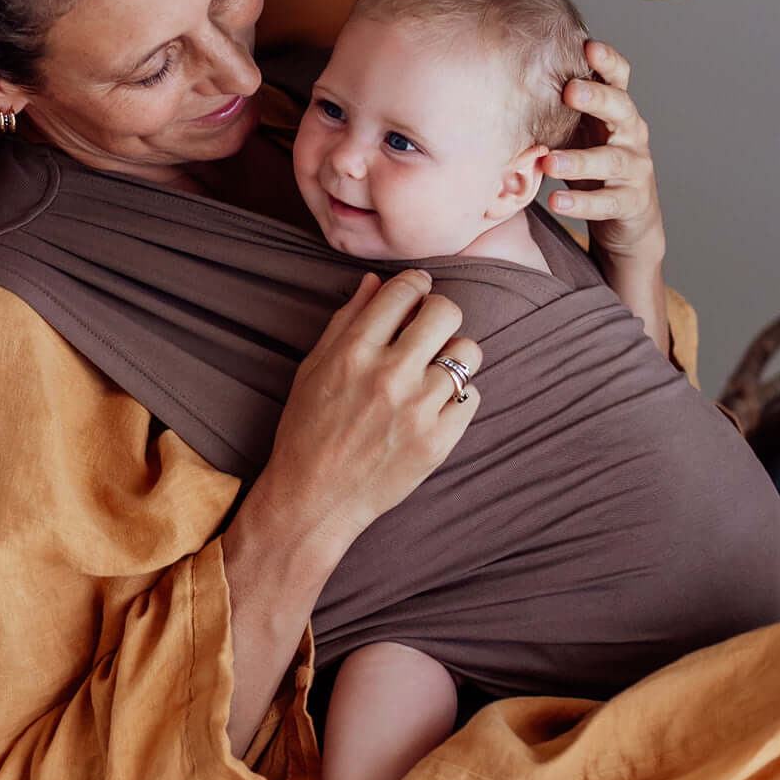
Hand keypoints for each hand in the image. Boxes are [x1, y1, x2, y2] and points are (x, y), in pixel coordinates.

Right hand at [253, 269, 481, 566]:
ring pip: (468, 353)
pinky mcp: (438, 442)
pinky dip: (458, 397)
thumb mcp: (314, 367)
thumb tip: (376, 280)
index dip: (415, 285)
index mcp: (354, 352)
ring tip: (433, 372)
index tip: (415, 293)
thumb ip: (346, 320)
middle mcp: (390, 376)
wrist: (314, 499)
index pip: (405, 290)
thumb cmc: (307, 430)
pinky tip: (434, 405)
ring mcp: (418, 410)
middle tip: (428, 329)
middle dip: (439, 313)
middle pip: (446, 312)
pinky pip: (472, 397)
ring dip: (453, 356)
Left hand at [542, 40, 665, 270]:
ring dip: (581, 160)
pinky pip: (607, 202)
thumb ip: (558, 112)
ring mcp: (636, 169)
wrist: (626, 218)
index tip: (589, 46)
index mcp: (617, 113)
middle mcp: (631, 135)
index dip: (609, 62)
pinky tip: (556, 199)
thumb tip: (506, 84)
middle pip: (621, 110)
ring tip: (549, 161)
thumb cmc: (593, 165)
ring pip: (612, 160)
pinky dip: (581, 202)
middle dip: (598, 98)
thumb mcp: (578, 133)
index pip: (619, 80)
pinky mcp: (632, 202)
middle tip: (570, 91)